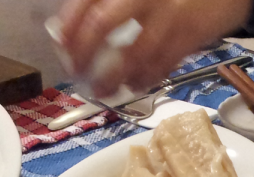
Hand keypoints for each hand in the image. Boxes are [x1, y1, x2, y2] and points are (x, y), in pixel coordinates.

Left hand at [56, 0, 252, 95]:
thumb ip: (110, 3)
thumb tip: (72, 29)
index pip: (88, 0)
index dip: (70, 25)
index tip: (62, 46)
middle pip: (102, 23)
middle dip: (85, 54)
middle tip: (78, 74)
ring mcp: (170, 14)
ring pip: (133, 51)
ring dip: (115, 77)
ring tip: (104, 90)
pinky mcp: (192, 35)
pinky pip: (164, 63)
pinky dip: (146, 78)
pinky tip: (136, 84)